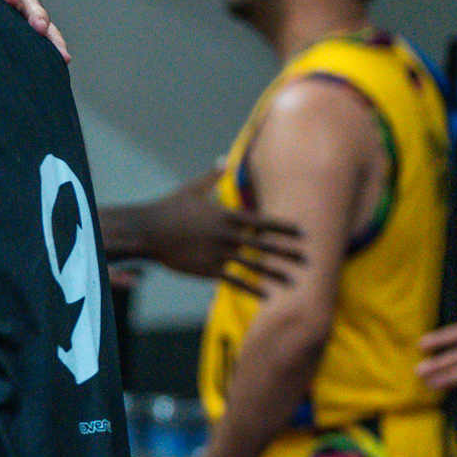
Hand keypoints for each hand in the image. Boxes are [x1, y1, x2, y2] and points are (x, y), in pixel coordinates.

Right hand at [130, 167, 303, 291]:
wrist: (148, 231)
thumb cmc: (169, 208)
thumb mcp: (192, 190)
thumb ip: (212, 177)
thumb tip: (223, 160)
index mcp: (227, 216)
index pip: (263, 223)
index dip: (284, 229)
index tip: (303, 234)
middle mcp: (227, 236)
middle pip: (264, 246)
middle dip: (288, 253)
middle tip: (309, 259)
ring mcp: (219, 254)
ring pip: (254, 266)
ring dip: (276, 274)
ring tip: (294, 282)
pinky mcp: (208, 270)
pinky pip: (235, 281)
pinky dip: (252, 289)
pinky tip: (267, 296)